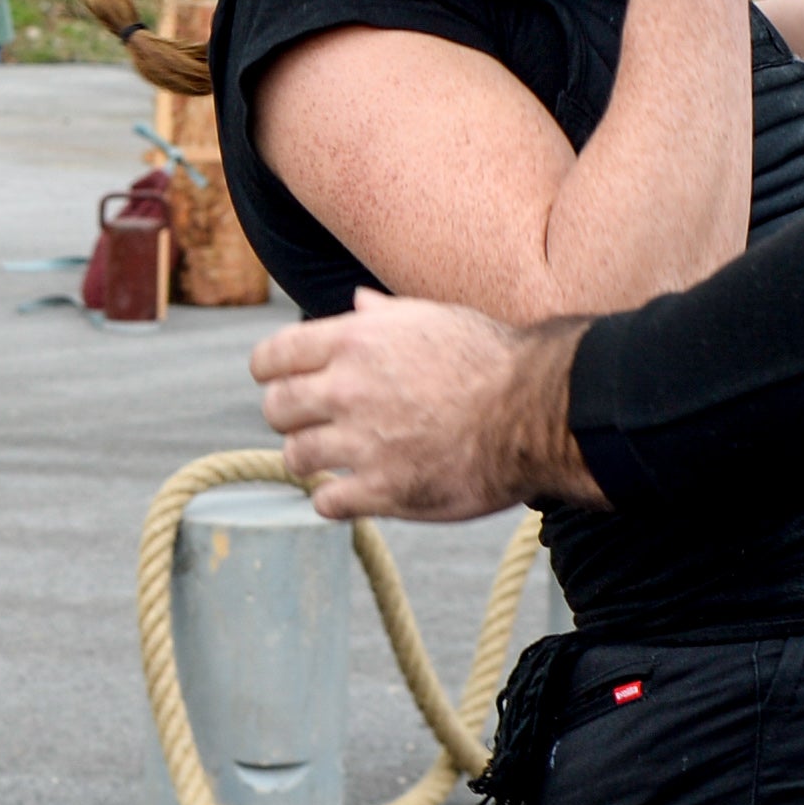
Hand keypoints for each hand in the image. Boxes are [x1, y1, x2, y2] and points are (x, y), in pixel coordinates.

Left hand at [250, 297, 595, 521]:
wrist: (534, 412)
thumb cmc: (490, 360)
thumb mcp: (432, 318)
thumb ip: (383, 316)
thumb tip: (356, 303)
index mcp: (353, 341)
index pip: (273, 357)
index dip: (269, 371)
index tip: (275, 381)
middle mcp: (347, 389)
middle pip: (276, 408)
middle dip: (288, 416)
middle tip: (309, 423)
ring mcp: (363, 442)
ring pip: (297, 456)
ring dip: (310, 459)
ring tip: (331, 460)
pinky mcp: (383, 489)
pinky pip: (327, 501)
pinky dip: (332, 500)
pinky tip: (349, 493)